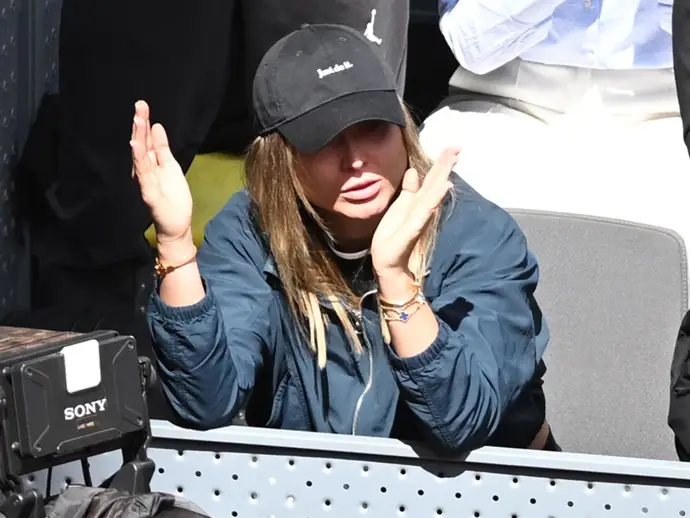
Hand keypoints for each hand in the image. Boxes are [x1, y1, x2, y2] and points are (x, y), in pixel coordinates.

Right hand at [130, 100, 192, 244]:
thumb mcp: (170, 167)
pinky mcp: (149, 192)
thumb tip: (157, 126)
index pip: (147, 140)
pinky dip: (139, 160)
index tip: (143, 105)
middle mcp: (145, 170)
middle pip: (141, 144)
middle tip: (140, 105)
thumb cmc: (172, 197)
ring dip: (138, 138)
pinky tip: (136, 146)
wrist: (176, 224)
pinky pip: (143, 174)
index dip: (145, 123)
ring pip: (140, 156)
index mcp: (151, 164)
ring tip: (138, 120)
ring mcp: (145, 181)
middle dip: (140, 125)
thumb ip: (162, 148)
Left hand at [371, 147, 459, 276]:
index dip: (441, 163)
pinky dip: (435, 199)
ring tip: (452, 161)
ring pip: (433, 194)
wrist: (389, 263)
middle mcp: (422, 209)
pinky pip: (425, 212)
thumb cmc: (394, 237)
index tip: (452, 147)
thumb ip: (408, 191)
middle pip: (435, 183)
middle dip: (445, 165)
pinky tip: (443, 188)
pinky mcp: (413, 230)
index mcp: (418, 202)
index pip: (432, 179)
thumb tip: (412, 171)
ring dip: (442, 177)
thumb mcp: (399, 208)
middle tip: (458, 147)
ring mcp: (419, 219)